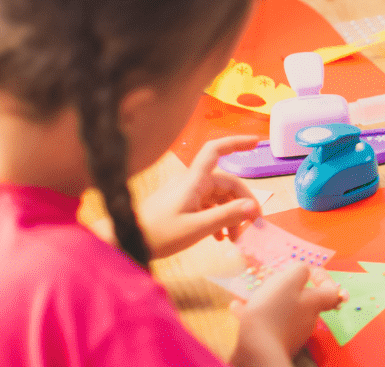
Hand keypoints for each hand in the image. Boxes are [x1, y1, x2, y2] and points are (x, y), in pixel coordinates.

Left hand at [136, 136, 261, 258]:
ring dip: (231, 214)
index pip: (216, 150)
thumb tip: (253, 207)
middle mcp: (192, 182)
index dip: (236, 142)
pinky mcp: (182, 205)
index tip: (256, 142)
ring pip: (219, 197)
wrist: (127, 242)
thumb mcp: (195, 228)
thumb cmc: (158, 234)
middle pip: (226, 183)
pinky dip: (219, 218)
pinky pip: (209, 206)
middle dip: (243, 202)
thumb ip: (225, 216)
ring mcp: (187, 193)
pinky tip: (221, 237)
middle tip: (252, 226)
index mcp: (194, 180)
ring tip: (235, 238)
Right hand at [230, 262, 344, 364]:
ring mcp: (292, 333)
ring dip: (269, 301)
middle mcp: (307, 320)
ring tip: (251, 293)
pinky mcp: (275, 343)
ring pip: (283, 311)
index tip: (311, 272)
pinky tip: (237, 307)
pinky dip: (254, 314)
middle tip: (274, 281)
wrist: (257, 350)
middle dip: (290, 289)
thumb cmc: (274, 311)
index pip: (332, 292)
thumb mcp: (288, 281)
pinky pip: (267, 324)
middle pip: (305, 301)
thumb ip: (299, 271)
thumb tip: (304, 270)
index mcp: (314, 304)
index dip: (324, 279)